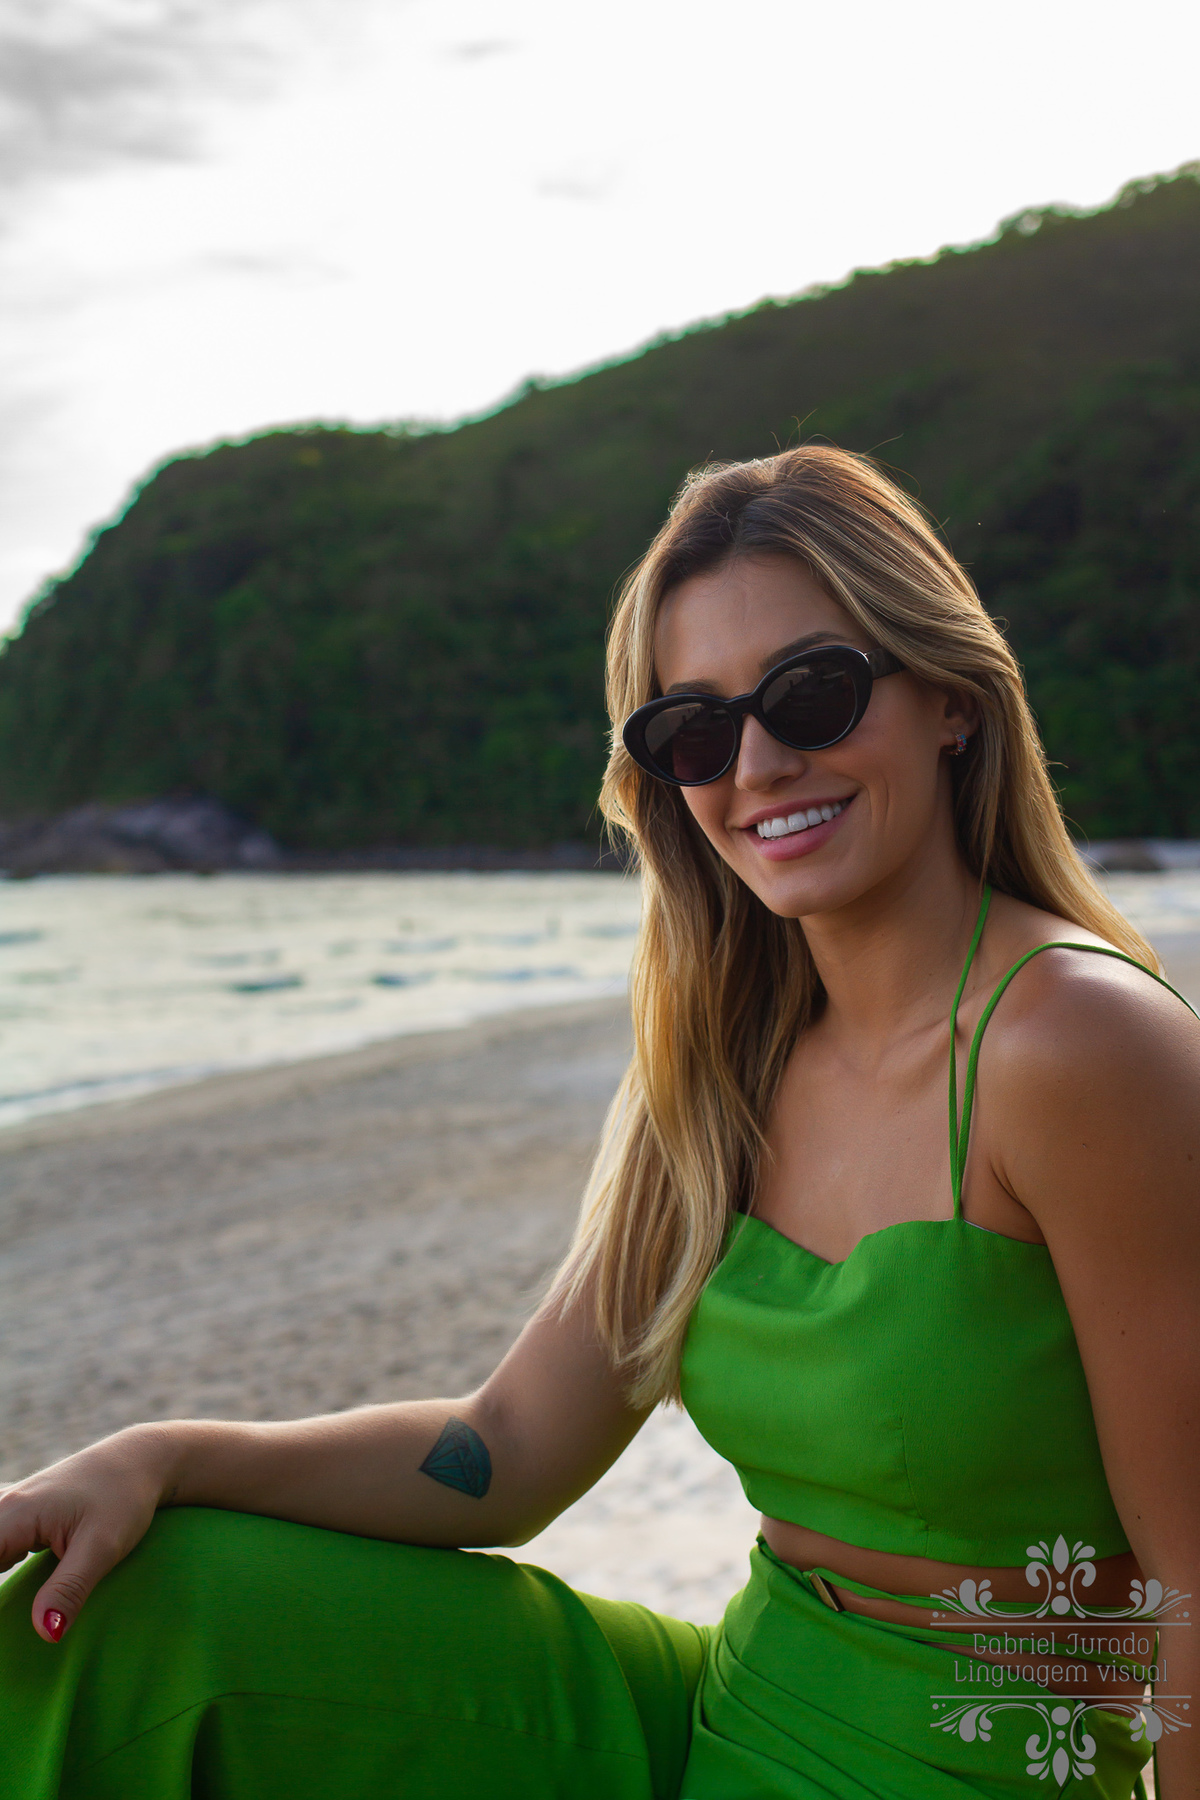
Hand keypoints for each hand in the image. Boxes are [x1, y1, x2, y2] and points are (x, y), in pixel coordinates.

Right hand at [0, 1424, 179, 1641]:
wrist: (141, 1461)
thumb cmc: (124, 1498)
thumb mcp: (103, 1547)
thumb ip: (70, 1589)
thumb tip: (45, 1634)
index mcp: (14, 1516)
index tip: (5, 1611)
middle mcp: (2, 1507)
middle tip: (5, 1604)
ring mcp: (8, 1507)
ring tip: (36, 1585)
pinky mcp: (17, 1514)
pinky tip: (11, 1570)